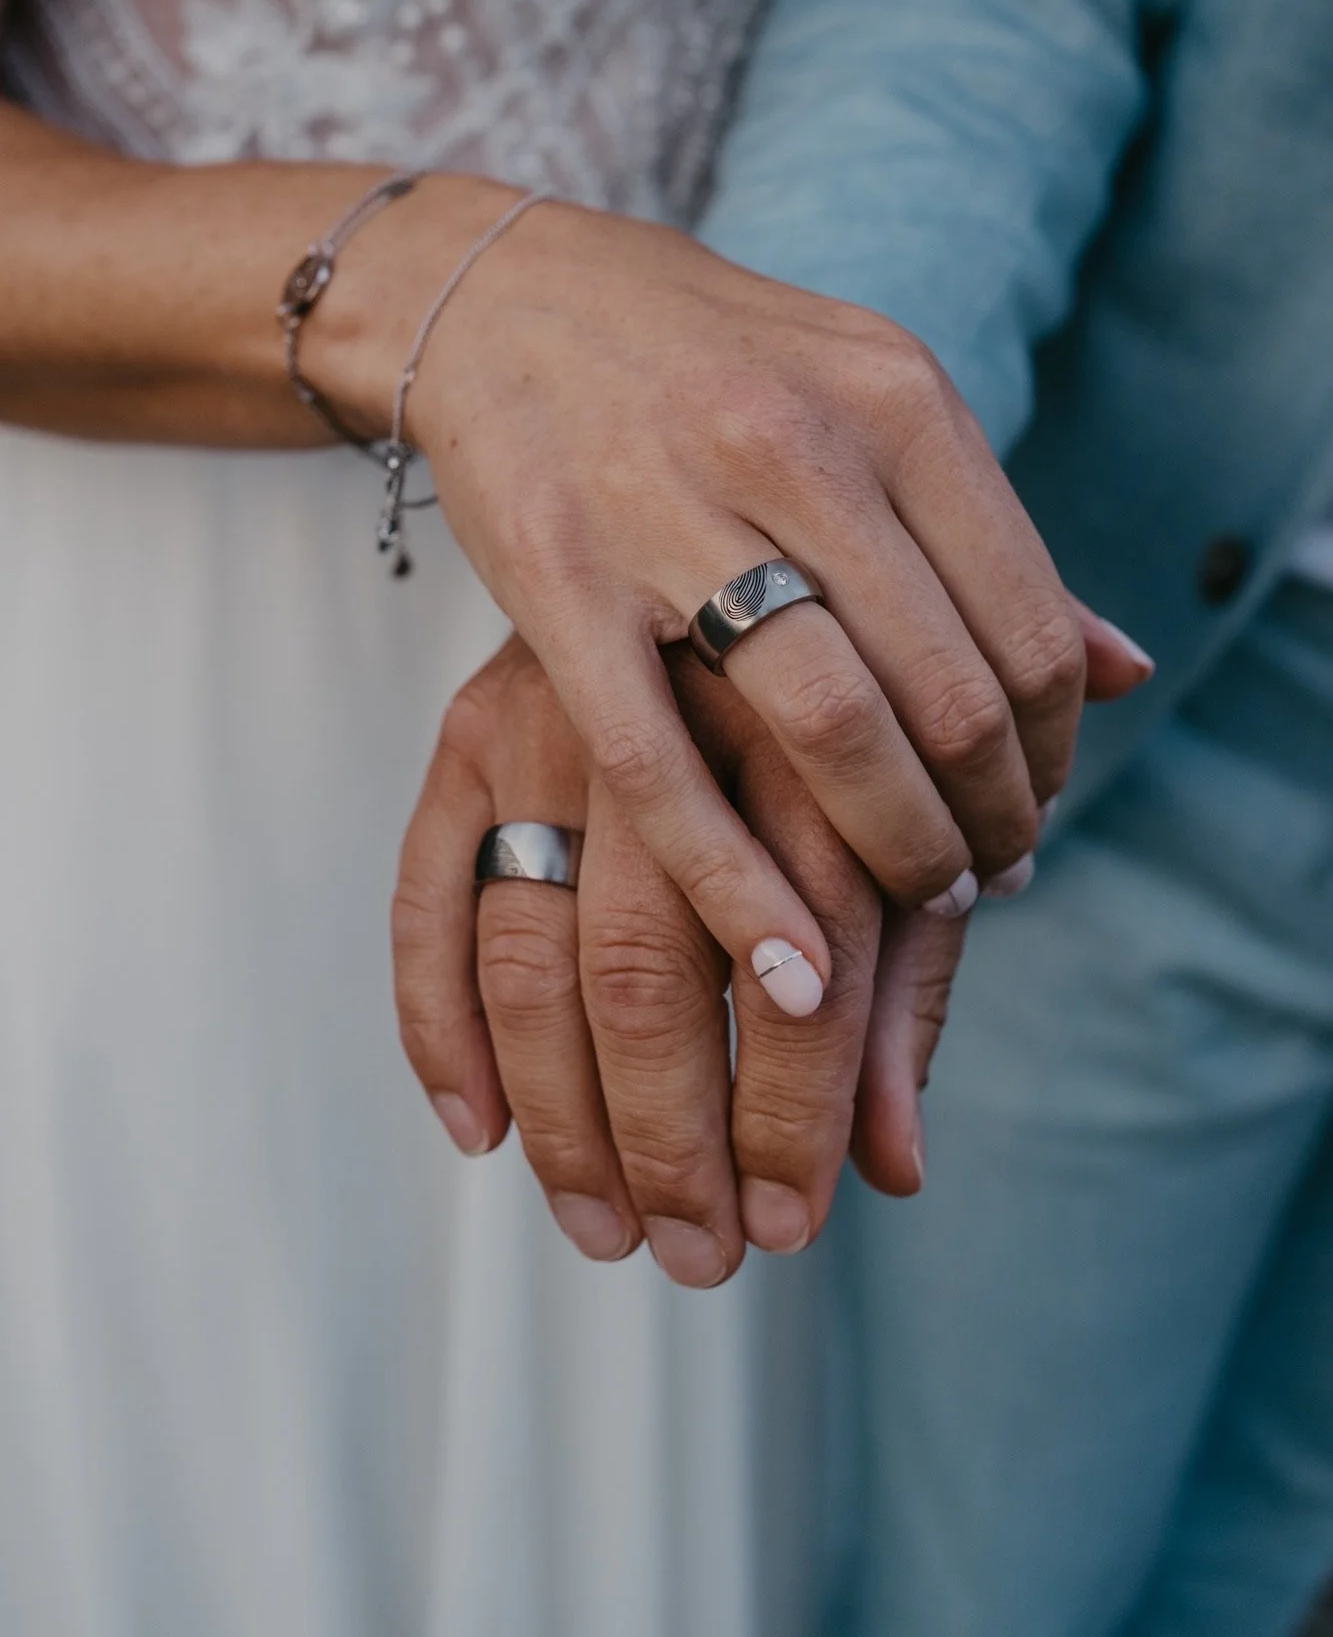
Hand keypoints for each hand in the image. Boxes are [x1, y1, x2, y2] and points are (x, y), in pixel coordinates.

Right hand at [326, 185, 1150, 992]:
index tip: (1032, 805)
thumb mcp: (873, 400)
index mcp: (895, 398)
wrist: (510, 299)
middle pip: (948, 692)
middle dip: (990, 821)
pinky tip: (792, 962)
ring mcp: (670, 513)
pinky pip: (663, 767)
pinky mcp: (560, 585)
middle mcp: (795, 445)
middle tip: (985, 877)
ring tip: (916, 902)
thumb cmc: (712, 365)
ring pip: (830, 730)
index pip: (1028, 622)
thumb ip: (990, 534)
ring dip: (897, 851)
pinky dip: (738, 883)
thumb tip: (1130, 671)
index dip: (1052, 749)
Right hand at [393, 635, 965, 1284]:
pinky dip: (437, 1028)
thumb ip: (909, 990)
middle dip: (673, 1141)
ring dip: (562, 1118)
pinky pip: (423, 898)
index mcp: (812, 744)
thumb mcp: (897, 829)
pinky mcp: (465, 733)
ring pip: (532, 959)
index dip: (799, 1116)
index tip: (796, 1221)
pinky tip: (479, 1132)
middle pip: (650, 977)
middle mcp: (675, 726)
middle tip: (696, 1255)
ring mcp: (551, 723)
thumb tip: (900, 1174)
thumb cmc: (831, 721)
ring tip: (605, 1228)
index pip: (805, 966)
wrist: (704, 510)